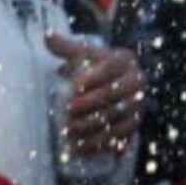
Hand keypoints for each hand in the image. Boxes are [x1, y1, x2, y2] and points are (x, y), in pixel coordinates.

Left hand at [50, 34, 144, 156]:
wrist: (120, 82)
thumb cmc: (96, 66)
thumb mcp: (84, 55)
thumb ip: (66, 47)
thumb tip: (47, 36)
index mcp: (125, 60)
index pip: (109, 69)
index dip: (92, 78)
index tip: (72, 87)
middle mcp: (137, 80)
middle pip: (113, 94)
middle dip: (89, 104)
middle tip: (67, 111)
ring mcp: (138, 104)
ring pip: (115, 116)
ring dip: (92, 125)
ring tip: (69, 131)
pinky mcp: (135, 124)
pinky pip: (119, 136)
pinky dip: (100, 143)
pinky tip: (80, 148)